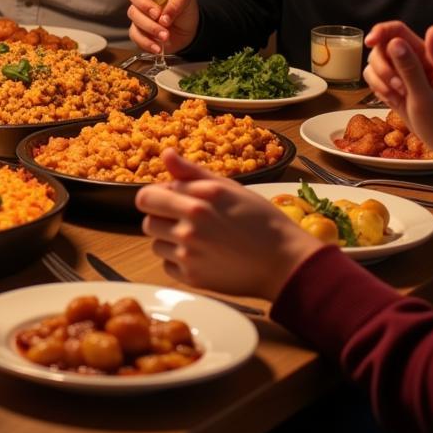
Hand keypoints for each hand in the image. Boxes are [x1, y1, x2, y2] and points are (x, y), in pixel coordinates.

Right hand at [127, 0, 198, 54]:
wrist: (190, 29)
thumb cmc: (185, 8)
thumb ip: (177, 1)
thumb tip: (164, 17)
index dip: (142, 3)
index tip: (157, 12)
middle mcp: (141, 4)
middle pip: (133, 11)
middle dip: (148, 21)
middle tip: (164, 25)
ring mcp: (139, 19)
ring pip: (135, 25)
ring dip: (150, 32)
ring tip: (166, 36)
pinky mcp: (140, 34)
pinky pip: (136, 38)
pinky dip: (147, 44)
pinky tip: (158, 48)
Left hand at [135, 148, 322, 301]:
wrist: (285, 262)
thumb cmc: (259, 220)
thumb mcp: (227, 187)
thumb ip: (191, 172)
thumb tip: (165, 154)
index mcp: (196, 201)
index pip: (147, 196)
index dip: (159, 197)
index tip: (174, 200)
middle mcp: (189, 228)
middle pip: (148, 220)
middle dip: (162, 218)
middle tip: (188, 220)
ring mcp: (189, 255)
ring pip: (156, 243)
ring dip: (169, 239)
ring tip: (198, 238)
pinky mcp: (193, 278)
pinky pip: (167, 265)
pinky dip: (178, 261)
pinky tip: (201, 255)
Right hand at [364, 22, 432, 153]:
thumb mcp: (426, 97)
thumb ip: (411, 69)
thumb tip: (395, 41)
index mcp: (427, 56)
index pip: (398, 30)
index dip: (381, 32)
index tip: (371, 44)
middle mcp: (413, 59)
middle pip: (381, 46)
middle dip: (382, 67)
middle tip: (398, 88)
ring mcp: (402, 71)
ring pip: (374, 62)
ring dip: (379, 80)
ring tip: (397, 97)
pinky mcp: (393, 83)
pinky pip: (373, 77)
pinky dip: (377, 88)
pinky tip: (392, 100)